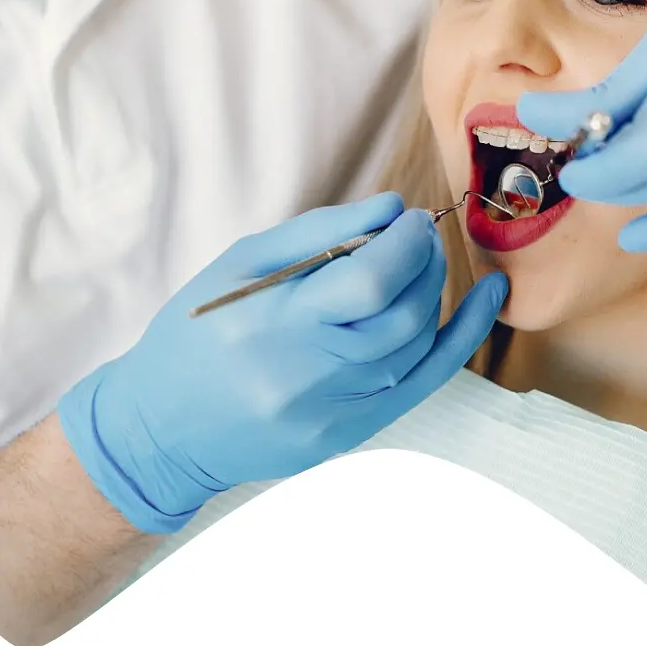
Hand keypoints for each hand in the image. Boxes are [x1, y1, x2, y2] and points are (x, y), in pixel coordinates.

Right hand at [57, 193, 507, 532]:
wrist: (160, 431)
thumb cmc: (194, 335)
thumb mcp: (238, 266)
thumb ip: (317, 234)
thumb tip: (390, 208)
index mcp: (271, 324)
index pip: (369, 281)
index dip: (404, 243)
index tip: (408, 218)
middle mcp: (306, 376)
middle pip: (400, 315)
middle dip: (423, 261)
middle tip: (418, 234)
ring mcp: (330, 415)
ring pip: (414, 346)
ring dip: (432, 292)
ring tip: (423, 261)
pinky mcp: (346, 437)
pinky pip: (420, 385)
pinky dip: (459, 338)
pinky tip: (486, 300)